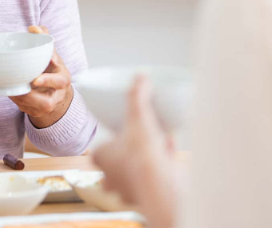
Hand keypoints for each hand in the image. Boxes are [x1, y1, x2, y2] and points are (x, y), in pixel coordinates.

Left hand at [10, 26, 73, 127]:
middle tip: (17, 87)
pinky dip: (15, 99)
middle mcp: (57, 96)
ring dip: (19, 97)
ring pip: (31, 107)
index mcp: (63, 79)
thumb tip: (34, 28)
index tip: (35, 79)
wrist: (55, 89)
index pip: (59, 81)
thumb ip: (44, 38)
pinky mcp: (36, 112)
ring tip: (10, 86)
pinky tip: (9, 89)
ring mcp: (46, 106)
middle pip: (46, 102)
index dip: (48, 81)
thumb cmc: (51, 68)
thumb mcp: (52, 53)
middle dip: (30, 96)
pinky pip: (24, 109)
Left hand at [93, 76, 179, 227]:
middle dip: (132, 146)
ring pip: (137, 168)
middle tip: (143, 134)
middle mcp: (111, 178)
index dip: (113, 137)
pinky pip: (154, 174)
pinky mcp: (149, 196)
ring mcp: (129, 190)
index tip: (124, 128)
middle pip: (119, 159)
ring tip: (160, 138)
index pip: (101, 147)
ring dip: (148, 154)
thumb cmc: (142, 154)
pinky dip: (162, 162)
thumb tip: (141, 75)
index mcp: (101, 159)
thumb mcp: (138, 117)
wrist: (162, 185)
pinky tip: (170, 151)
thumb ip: (138, 96)